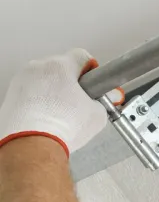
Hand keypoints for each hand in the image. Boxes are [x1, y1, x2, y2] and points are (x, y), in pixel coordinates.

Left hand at [0, 50, 122, 157]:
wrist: (31, 145)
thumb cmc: (59, 127)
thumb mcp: (97, 114)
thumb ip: (103, 101)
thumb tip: (106, 99)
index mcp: (60, 66)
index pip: (82, 56)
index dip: (91, 70)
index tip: (92, 81)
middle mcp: (38, 68)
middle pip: (60, 67)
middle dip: (69, 81)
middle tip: (77, 100)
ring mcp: (21, 81)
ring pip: (43, 79)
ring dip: (52, 89)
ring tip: (59, 111)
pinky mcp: (10, 95)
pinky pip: (29, 92)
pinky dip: (37, 100)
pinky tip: (45, 116)